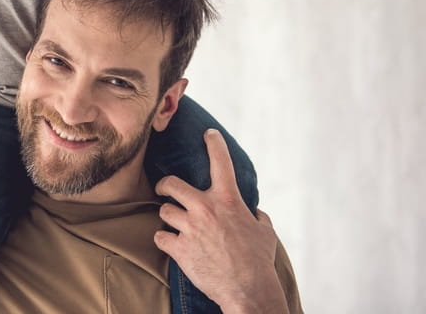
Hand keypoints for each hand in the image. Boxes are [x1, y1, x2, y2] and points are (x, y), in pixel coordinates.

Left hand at [154, 129, 286, 313]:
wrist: (247, 290)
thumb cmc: (258, 261)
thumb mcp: (265, 232)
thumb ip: (257, 217)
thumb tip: (255, 212)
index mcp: (228, 200)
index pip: (220, 162)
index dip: (214, 143)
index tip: (209, 134)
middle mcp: (205, 209)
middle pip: (171, 183)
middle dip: (164, 184)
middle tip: (164, 188)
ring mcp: (190, 228)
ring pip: (164, 211)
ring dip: (168, 217)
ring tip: (174, 224)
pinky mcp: (179, 248)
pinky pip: (160, 236)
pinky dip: (164, 240)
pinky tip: (170, 244)